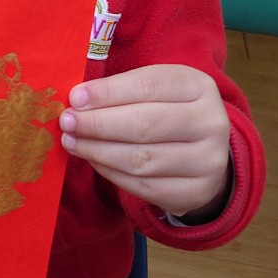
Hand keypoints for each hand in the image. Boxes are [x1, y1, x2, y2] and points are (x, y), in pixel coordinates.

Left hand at [58, 65, 231, 219]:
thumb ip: (122, 90)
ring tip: (72, 141)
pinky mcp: (196, 192)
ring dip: (98, 151)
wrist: (206, 152)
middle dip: (97, 124)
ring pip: (141, 159)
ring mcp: (208, 161)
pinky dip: (111, 173)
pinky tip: (93, 160)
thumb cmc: (168, 111)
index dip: (108, 92)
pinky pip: (144, 185)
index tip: (75, 98)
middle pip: (144, 124)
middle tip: (67, 122)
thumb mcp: (157, 89)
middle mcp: (210, 122)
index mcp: (198, 86)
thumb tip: (78, 100)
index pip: (148, 85)